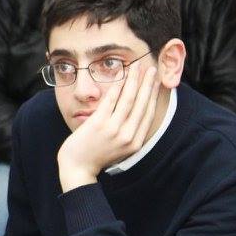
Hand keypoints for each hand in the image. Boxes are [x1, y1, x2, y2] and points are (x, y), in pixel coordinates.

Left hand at [56, 64, 159, 190]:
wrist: (77, 168)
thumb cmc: (97, 156)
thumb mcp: (120, 148)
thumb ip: (130, 133)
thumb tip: (137, 114)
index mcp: (136, 142)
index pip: (149, 113)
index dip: (154, 95)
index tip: (157, 82)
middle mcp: (128, 135)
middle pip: (142, 103)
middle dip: (148, 83)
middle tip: (152, 68)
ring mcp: (113, 129)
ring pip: (128, 99)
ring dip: (134, 80)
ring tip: (137, 66)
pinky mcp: (98, 124)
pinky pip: (110, 100)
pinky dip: (117, 86)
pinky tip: (120, 75)